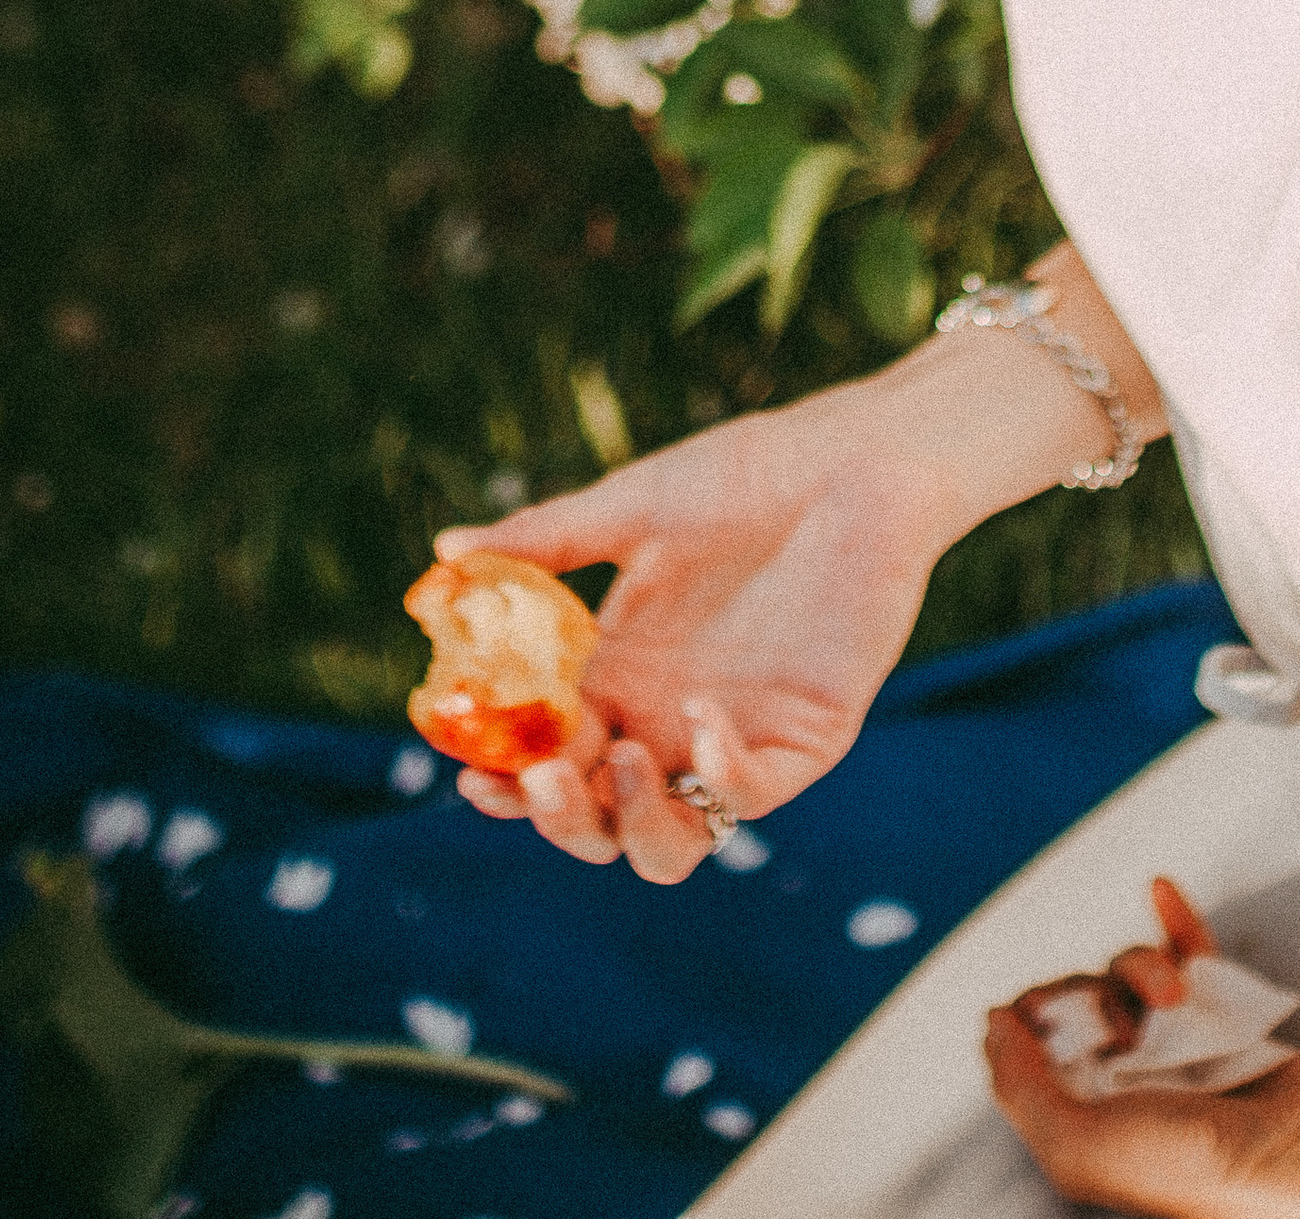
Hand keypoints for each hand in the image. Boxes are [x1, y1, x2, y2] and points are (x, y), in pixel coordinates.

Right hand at [437, 378, 955, 883]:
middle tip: (540, 775)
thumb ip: (543, 540)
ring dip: (635, 825)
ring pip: (671, 841)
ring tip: (622, 761)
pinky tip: (702, 715)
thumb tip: (443, 556)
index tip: (469, 769)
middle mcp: (667, 721)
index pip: (548, 755)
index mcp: (618, 676)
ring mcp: (735, 737)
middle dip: (560, 818)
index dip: (506, 778)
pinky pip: (754, 794)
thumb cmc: (748, 474)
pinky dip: (723, 774)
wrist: (856, 459)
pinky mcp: (805, 738)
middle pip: (599, 819)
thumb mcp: (634, 506)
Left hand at [987, 881, 1299, 1216]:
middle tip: (1121, 1023)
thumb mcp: (1081, 1147)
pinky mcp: (1229, 1023)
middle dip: (1094, 992)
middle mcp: (1131, 1087)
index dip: (1036, 1017)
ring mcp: (1181, 1052)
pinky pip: (1195, 954)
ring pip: (1136, 974)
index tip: (1039, 1014)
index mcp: (1089, 1121)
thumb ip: (1021, 1089)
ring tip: (1176, 996)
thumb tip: (992, 1026)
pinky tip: (1161, 890)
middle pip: (1086, 1000)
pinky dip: (1176, 920)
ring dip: (1144, 965)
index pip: (1039, 1045)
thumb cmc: (1196, 1171)